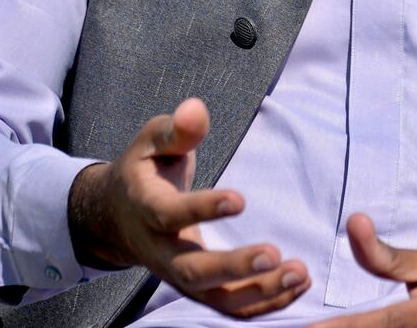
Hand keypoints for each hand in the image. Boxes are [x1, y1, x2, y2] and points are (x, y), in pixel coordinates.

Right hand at [67, 98, 310, 316]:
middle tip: (273, 254)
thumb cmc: (145, 170)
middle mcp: (161, 251)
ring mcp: (179, 277)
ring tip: (298, 273)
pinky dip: (263, 302)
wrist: (118, 216)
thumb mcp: (152, 141)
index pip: (170, 214)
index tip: (240, 199)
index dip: (202, 208)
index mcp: (146, 209)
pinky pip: (229, 306)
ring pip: (215, 298)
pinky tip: (297, 285)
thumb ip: (176, 130)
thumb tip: (196, 109)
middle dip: (233, 267)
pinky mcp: (199, 289)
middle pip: (193, 272)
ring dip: (258, 292)